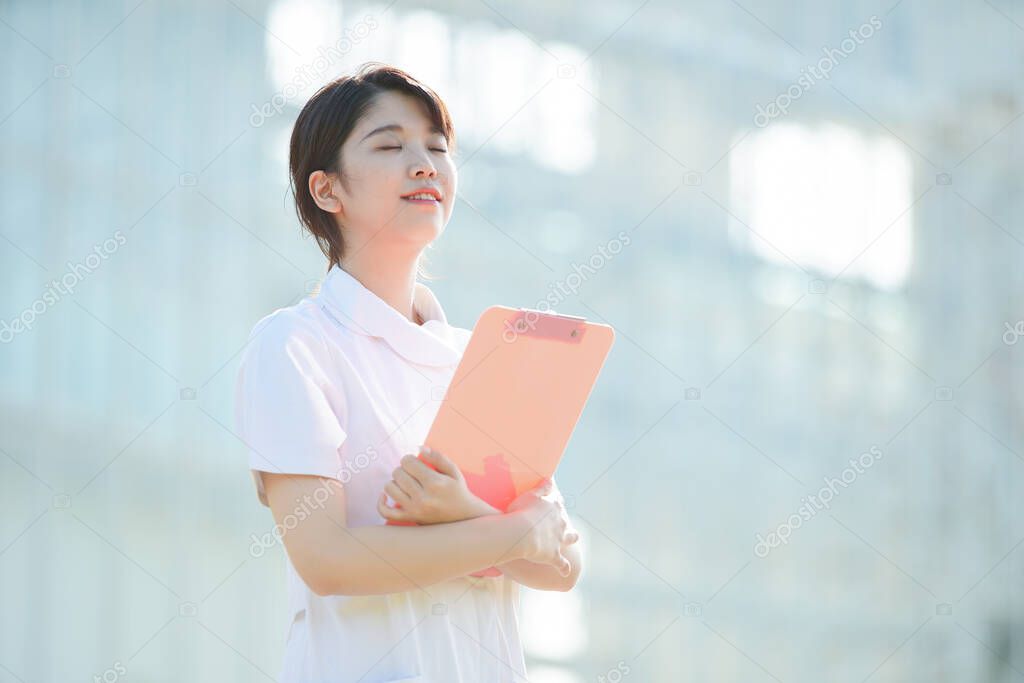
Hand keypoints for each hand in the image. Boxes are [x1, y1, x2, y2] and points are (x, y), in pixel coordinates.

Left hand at [377, 447, 496, 524]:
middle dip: (403, 469)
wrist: (464, 517)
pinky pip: (386, 512)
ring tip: (404, 482)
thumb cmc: (458, 491)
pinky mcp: (410, 518)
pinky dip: (381, 502)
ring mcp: (415, 509)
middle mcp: (423, 497)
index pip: (408, 463)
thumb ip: (437, 457)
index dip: (408, 458)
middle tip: (411, 472)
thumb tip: (418, 448)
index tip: (414, 462)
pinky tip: (385, 494)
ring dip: (394, 481)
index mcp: (434, 483)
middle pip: (398, 473)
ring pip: (390, 488)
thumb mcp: (453, 471)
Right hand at [507, 478, 578, 576]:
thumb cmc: (522, 511)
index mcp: (553, 506)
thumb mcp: (531, 494)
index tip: (556, 500)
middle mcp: (559, 523)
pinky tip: (565, 572)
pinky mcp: (553, 555)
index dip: (556, 501)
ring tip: (574, 539)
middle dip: (566, 520)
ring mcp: (558, 540)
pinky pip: (562, 564)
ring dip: (571, 538)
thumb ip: (542, 487)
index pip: (557, 501)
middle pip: (565, 520)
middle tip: (563, 520)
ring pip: (569, 539)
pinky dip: (564, 568)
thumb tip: (550, 478)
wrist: (522, 533)